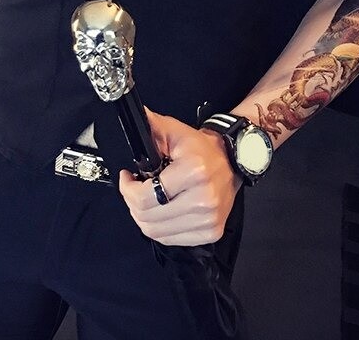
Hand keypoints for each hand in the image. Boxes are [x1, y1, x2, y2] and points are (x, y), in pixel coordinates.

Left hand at [118, 107, 242, 246]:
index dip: (127, 189)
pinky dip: (160, 228)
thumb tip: (131, 118)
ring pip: (157, 232)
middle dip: (132, 203)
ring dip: (144, 218)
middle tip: (133, 190)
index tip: (127, 179)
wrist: (231, 160)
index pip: (145, 197)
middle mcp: (204, 199)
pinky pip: (171, 240)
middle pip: (148, 218)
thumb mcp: (175, 130)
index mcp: (194, 172)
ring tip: (145, 200)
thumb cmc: (201, 148)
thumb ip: (151, 125)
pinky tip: (160, 212)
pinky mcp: (211, 232)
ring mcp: (209, 219)